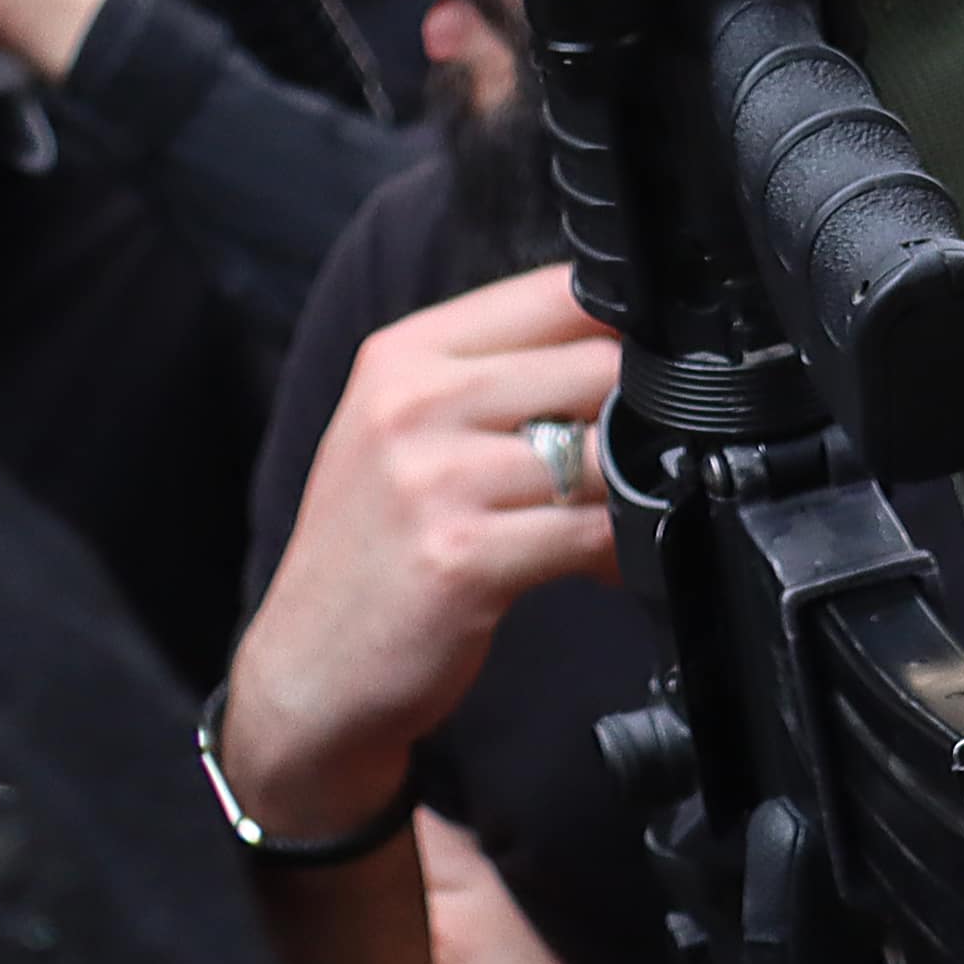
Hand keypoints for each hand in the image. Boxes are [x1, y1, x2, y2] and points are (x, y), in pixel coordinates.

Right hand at [223, 266, 623, 843]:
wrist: (307, 671)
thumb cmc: (377, 547)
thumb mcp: (410, 432)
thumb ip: (503, 378)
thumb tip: (634, 348)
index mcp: (405, 354)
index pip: (559, 292)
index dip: (631, 328)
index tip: (657, 370)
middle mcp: (414, 403)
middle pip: (599, 366)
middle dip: (644, 416)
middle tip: (651, 457)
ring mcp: (435, 480)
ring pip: (606, 450)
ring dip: (639, 487)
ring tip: (626, 514)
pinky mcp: (464, 557)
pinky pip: (596, 532)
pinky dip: (624, 550)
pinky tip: (609, 565)